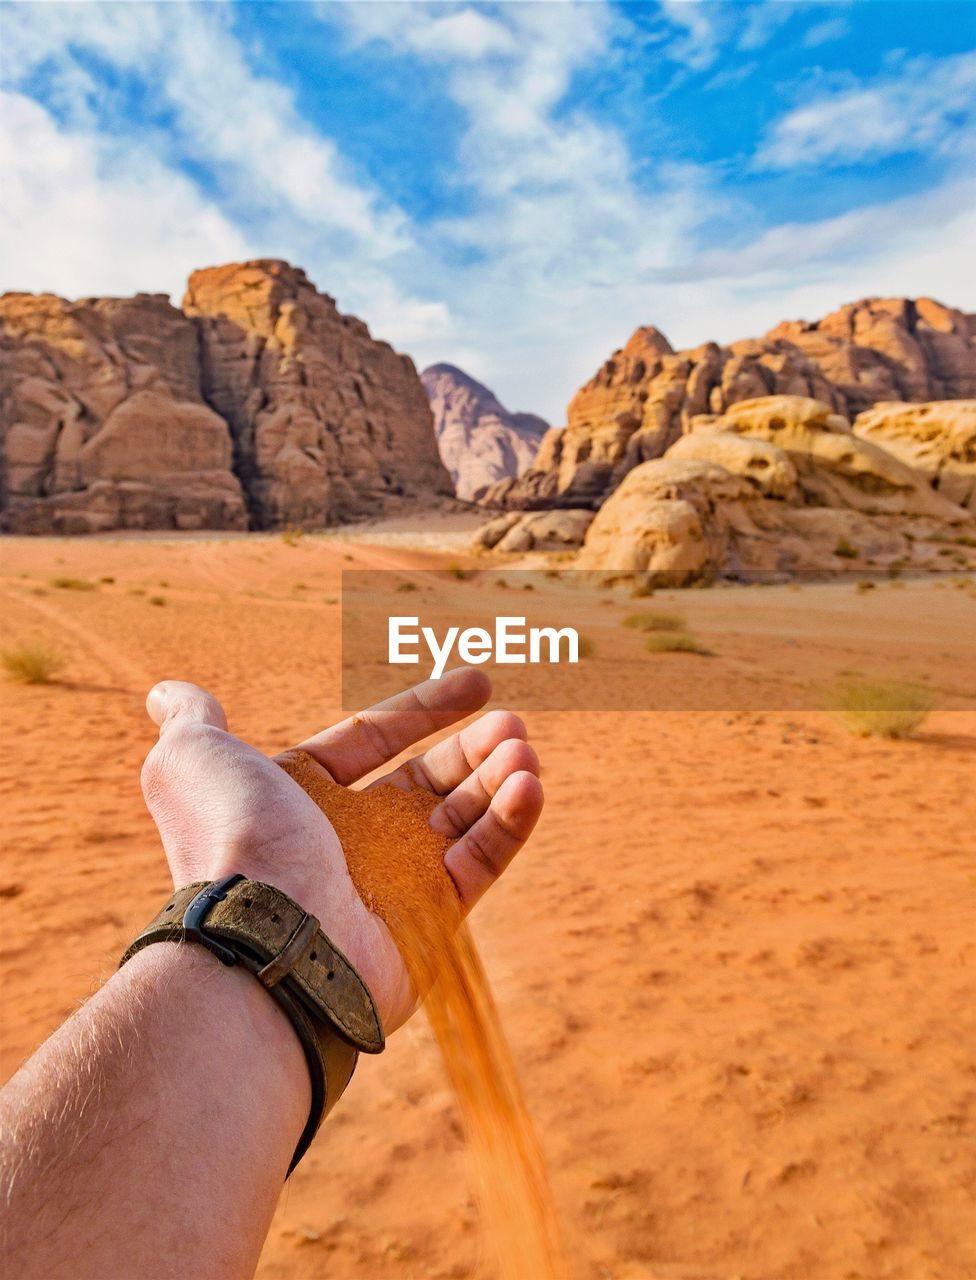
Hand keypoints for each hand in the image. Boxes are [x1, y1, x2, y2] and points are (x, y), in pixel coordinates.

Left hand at [140, 669, 542, 1030]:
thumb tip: (167, 693)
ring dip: (497, 779)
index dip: (425, 708)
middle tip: (513, 725)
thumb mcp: (193, 760)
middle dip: (472, 748)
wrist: (264, 934)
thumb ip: (193, 722)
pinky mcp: (430, 923)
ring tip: (524, 750)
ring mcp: (391, 882)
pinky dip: (508, 825)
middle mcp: (346, 840)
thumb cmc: (232, 839)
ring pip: (461, 818)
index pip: (372, 740)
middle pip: (425, 779)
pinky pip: (479, 864)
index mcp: (299, 800)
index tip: (480, 681)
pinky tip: (530, 787)